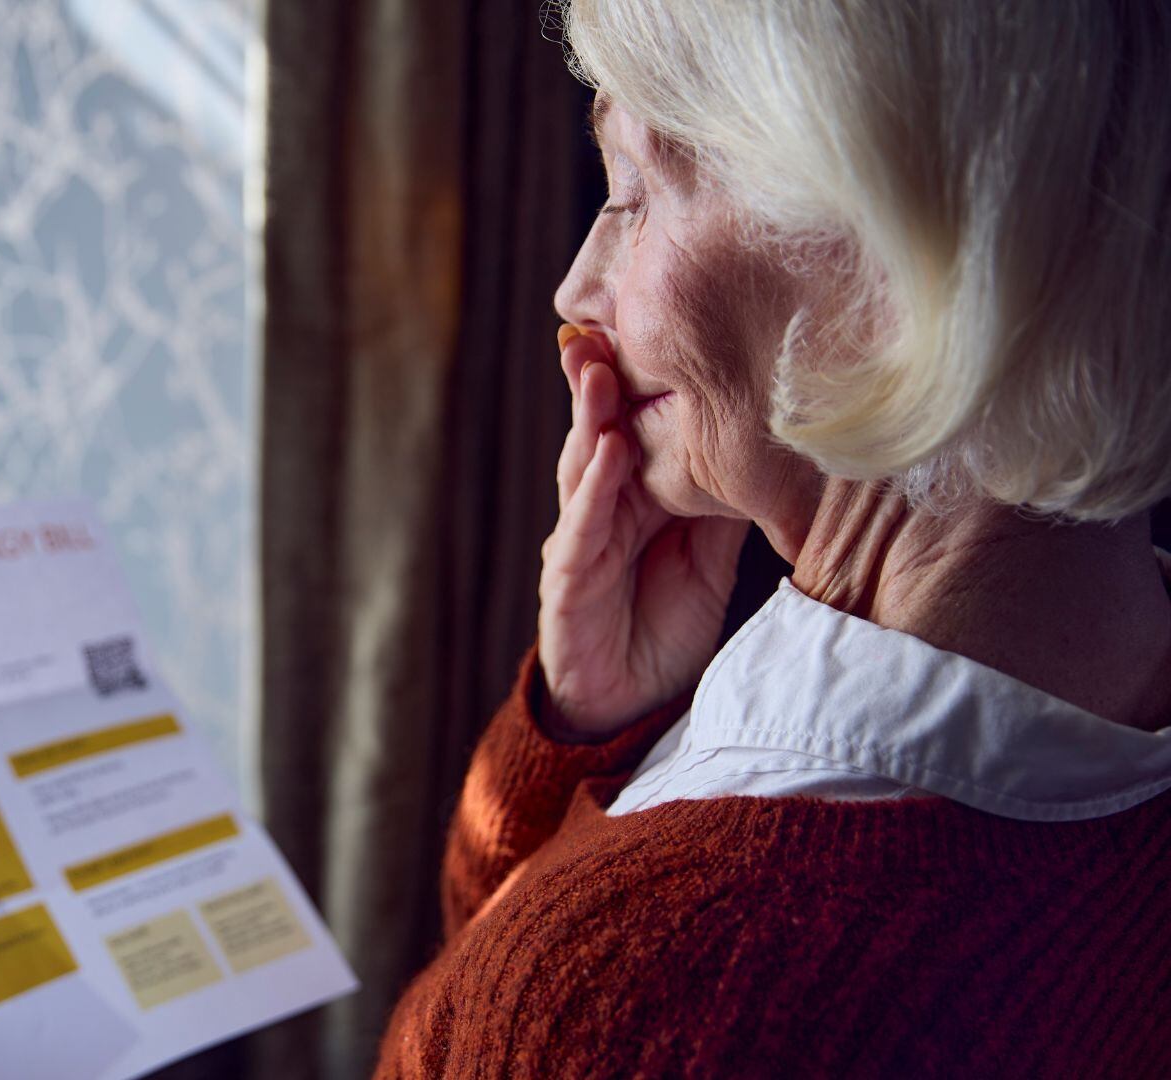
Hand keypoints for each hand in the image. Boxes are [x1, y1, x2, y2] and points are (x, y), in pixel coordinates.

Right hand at [535, 325, 748, 739]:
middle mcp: (599, 509)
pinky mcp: (567, 583)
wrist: (629, 708)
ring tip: (601, 368)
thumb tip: (763, 442)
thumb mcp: (708, 553)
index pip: (629, 425)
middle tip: (606, 322)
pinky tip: (607, 449)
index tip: (648, 321)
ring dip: (590, 416)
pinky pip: (582, 529)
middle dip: (598, 377)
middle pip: (598, 431)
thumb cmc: (665, 625)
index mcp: (632, 497)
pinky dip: (594, 488)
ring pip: (581, 467)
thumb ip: (719, 501)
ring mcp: (579, 542)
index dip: (633, 378)